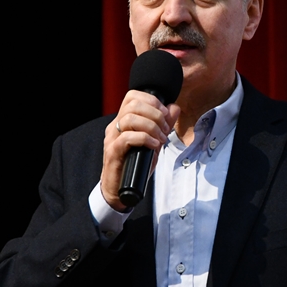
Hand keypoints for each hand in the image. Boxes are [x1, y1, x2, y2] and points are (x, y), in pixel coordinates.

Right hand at [100, 91, 180, 210]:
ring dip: (151, 126)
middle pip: (133, 104)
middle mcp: (115, 126)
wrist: (121, 190)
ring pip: (130, 119)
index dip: (151, 100)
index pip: (132, 96)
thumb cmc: (136, 165)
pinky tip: (154, 146)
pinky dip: (145, 139)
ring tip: (161, 139)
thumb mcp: (154, 141)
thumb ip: (164, 124)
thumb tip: (174, 107)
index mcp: (123, 120)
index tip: (165, 113)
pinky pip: (127, 138)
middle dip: (155, 114)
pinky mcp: (113, 152)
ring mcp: (112, 139)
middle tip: (165, 129)